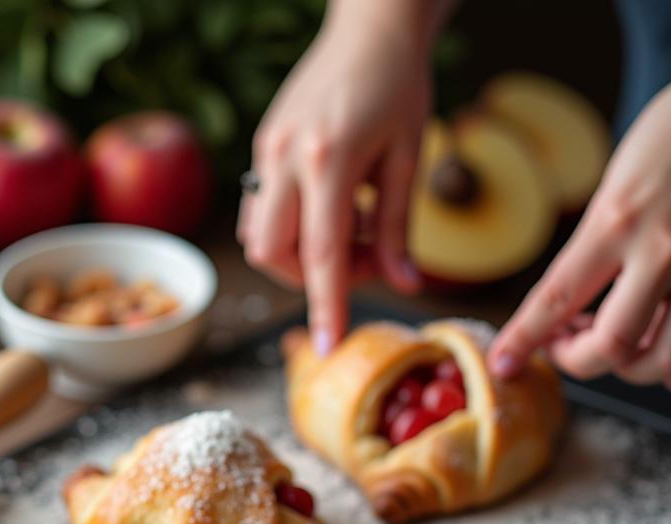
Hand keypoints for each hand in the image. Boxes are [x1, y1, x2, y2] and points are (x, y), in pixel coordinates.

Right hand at [238, 0, 447, 353]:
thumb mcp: (410, 157)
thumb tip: (403, 285)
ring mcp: (266, 153)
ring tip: (353, 229)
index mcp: (328, 159)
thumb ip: (401, 228)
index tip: (329, 345)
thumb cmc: (399, 84)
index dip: (327, 305)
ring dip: (300, 255)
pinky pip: (262, 210)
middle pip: (274, 254)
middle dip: (311, 277)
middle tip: (363, 259)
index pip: (322, 254)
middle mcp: (285, 159)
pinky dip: (292, 229)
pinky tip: (330, 210)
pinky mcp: (262, 149)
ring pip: (260, 238)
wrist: (369, 26)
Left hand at [490, 51, 670, 395]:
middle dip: (580, 359)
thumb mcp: (615, 186)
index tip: (503, 363)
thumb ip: (593, 248)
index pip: (555, 298)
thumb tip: (566, 310)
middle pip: (613, 345)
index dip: (523, 340)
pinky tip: (664, 342)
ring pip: (666, 359)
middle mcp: (664, 249)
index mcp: (617, 221)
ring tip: (620, 340)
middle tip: (569, 343)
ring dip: (633, 366)